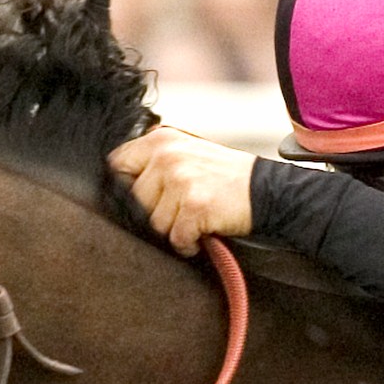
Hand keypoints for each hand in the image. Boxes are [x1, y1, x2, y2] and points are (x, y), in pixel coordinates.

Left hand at [107, 126, 255, 254]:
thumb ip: (153, 163)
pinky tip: (201, 233)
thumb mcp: (186, 153)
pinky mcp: (195, 205)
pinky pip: (176, 237)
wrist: (266, 190)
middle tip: (180, 211)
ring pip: (154, 222)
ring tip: (193, 221)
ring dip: (174, 229)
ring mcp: (181, 179)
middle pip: (135, 200)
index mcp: (160, 140)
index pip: (117, 164)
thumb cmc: (224, 177)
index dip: (125, 187)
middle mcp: (167, 156)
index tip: (142, 198)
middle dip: (155, 213)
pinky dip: (188, 243)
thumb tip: (118, 188)